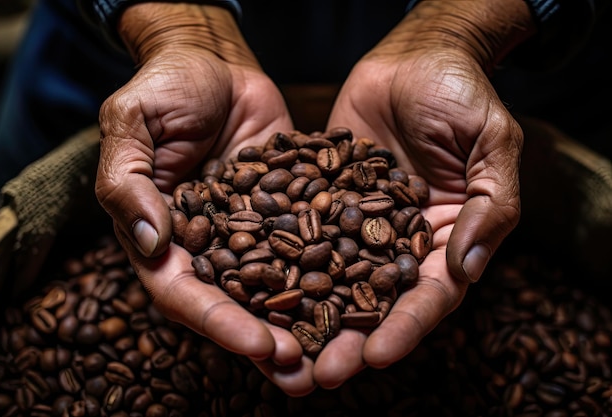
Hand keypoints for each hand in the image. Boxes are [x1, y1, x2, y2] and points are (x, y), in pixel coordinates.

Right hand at [94, 4, 314, 395]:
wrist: (212, 60)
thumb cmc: (163, 88)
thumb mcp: (131, 127)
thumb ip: (130, 185)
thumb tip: (153, 244)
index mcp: (163, 236)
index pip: (184, 292)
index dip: (219, 322)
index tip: (258, 345)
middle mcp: (209, 243)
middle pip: (235, 302)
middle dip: (268, 338)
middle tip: (304, 373)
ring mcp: (251, 229)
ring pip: (278, 283)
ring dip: (305, 320)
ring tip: (338, 356)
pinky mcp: (288, 207)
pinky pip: (312, 241)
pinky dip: (334, 269)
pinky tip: (364, 292)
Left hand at [315, 0, 534, 387]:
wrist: (415, 55)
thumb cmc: (463, 94)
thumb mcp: (492, 145)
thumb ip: (488, 205)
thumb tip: (466, 268)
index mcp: (446, 237)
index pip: (430, 294)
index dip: (406, 327)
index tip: (376, 356)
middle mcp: (399, 239)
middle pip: (375, 300)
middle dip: (349, 339)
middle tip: (319, 373)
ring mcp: (358, 221)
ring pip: (332, 277)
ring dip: (309, 315)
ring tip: (279, 348)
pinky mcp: (324, 197)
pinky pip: (302, 232)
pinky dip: (281, 259)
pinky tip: (253, 286)